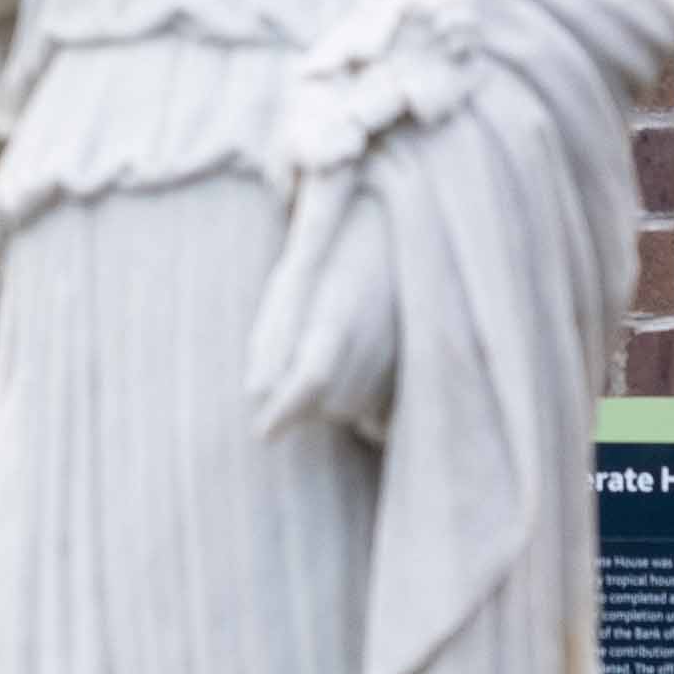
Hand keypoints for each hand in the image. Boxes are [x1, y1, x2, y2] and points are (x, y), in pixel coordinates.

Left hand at [247, 174, 401, 439]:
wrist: (387, 240)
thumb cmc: (324, 267)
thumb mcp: (286, 291)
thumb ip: (270, 343)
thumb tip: (257, 396)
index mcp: (339, 316)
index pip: (313, 378)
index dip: (286, 411)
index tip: (263, 433)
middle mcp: (376, 340)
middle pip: (333, 405)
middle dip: (306, 405)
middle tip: (294, 373)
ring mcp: (402, 355)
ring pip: (356, 412)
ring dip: (333, 403)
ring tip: (326, 358)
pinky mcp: (416, 367)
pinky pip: (382, 413)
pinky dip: (362, 406)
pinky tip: (353, 372)